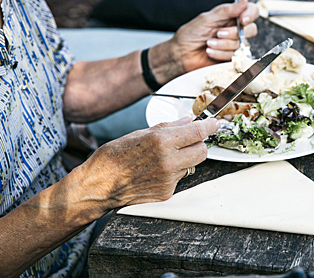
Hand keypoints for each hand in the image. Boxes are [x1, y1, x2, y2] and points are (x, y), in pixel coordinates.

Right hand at [83, 116, 219, 208]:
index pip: (196, 132)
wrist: (98, 187)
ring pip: (192, 165)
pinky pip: (179, 178)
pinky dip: (173, 172)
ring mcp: (169, 179)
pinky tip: (155, 171)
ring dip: (185, 159)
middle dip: (199, 143)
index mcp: (160, 141)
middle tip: (189, 140)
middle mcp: (168, 161)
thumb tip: (186, 121)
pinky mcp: (167, 193)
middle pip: (202, 150)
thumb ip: (167, 128)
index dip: (209, 126)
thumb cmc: (112, 158)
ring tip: (163, 157)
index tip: (215, 123)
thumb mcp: (138, 134)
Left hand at [148, 0, 258, 84]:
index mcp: (231, 16)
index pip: (252, 11)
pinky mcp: (232, 58)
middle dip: (233, 33)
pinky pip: (235, 56)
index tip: (242, 19)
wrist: (181, 54)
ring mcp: (234, 44)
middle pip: (250, 30)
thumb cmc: (191, 34)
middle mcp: (235, 30)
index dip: (250, 15)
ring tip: (208, 43)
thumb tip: (244, 0)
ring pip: (241, 44)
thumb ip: (227, 10)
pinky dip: (221, 54)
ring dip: (223, 44)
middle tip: (218, 33)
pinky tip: (209, 52)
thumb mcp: (207, 18)